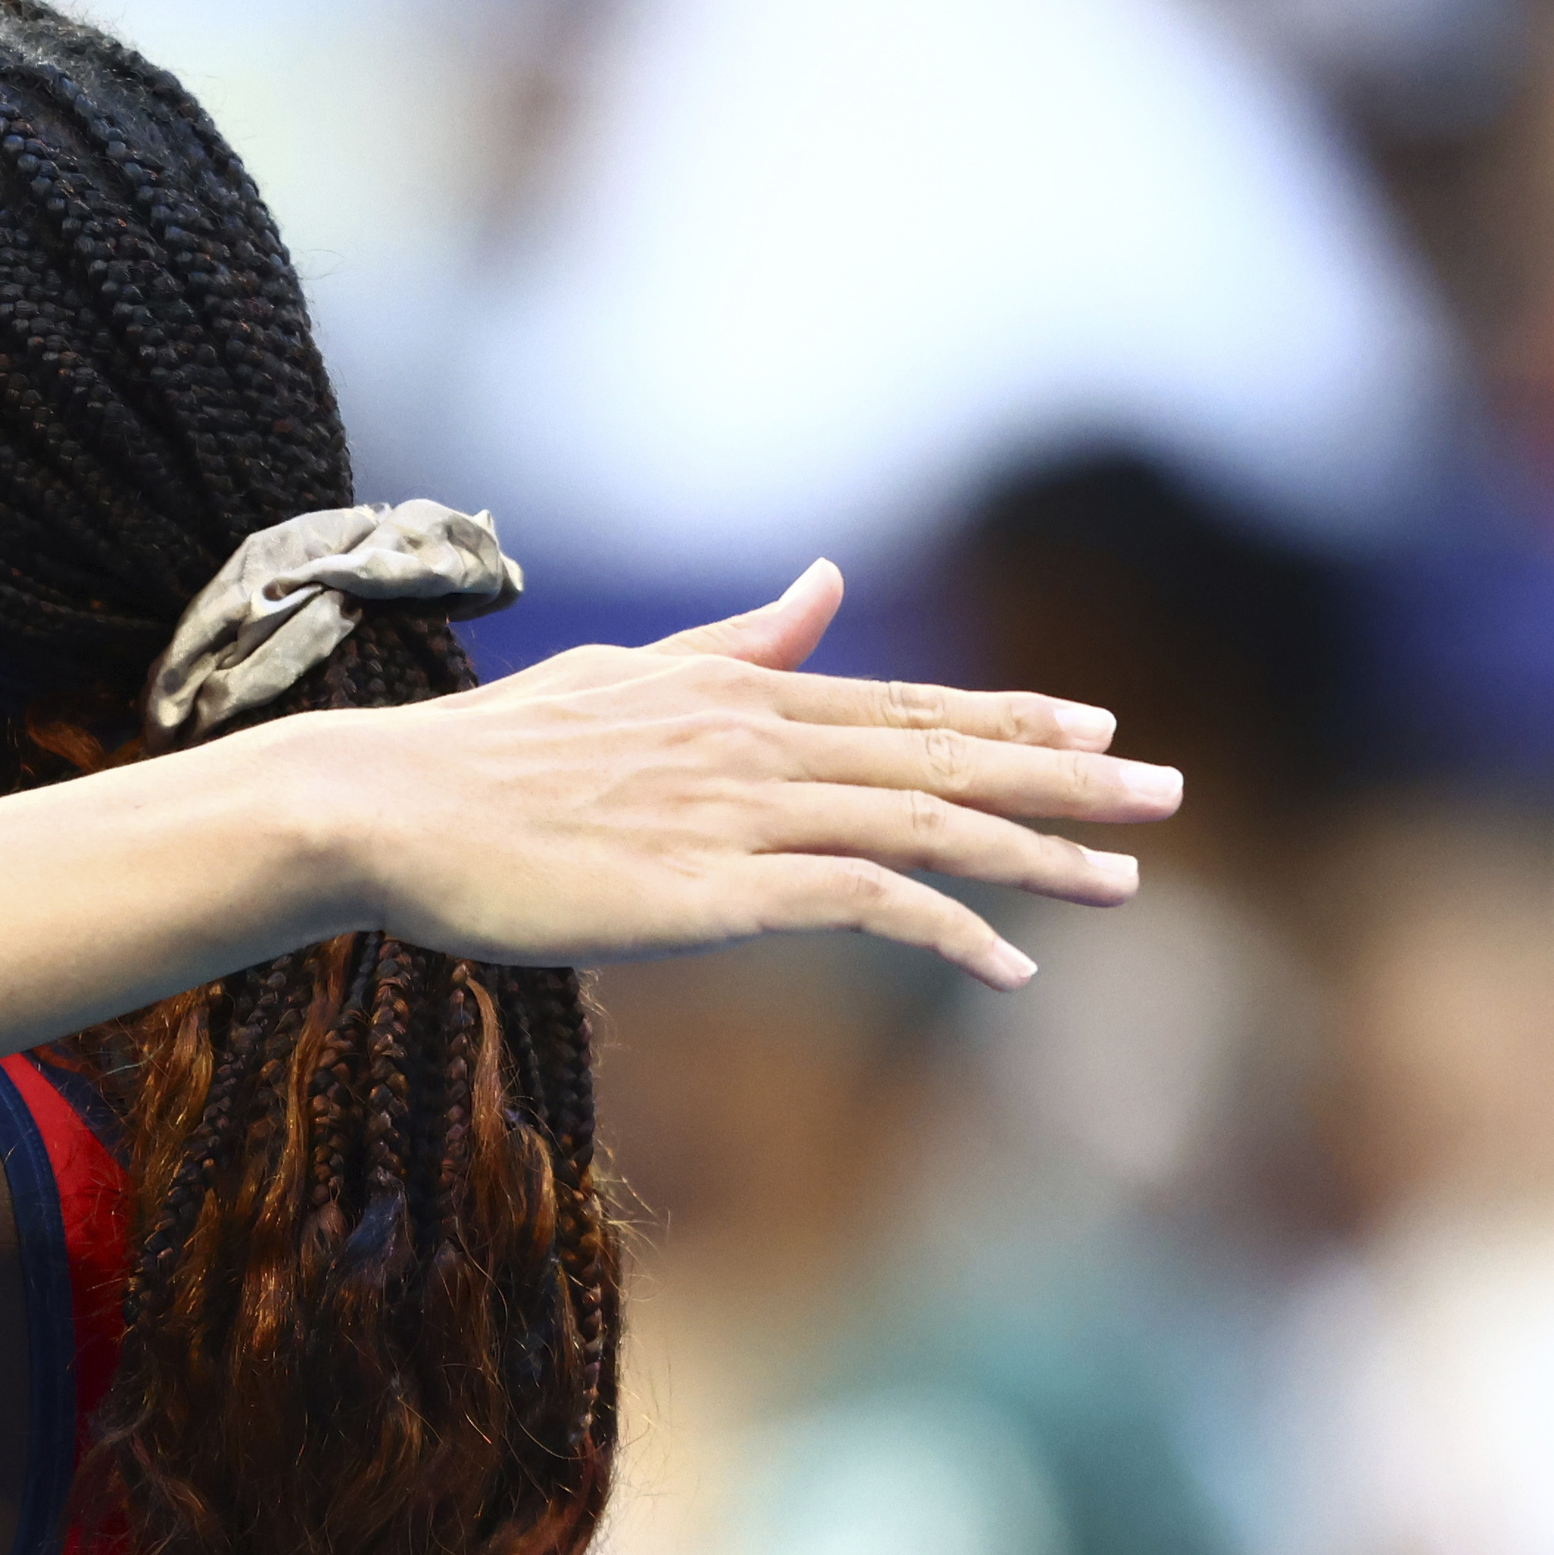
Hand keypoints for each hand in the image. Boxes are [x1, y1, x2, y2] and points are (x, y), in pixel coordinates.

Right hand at [324, 562, 1177, 986]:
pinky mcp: (714, 892)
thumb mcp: (624, 678)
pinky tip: (1010, 970)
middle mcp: (757, 740)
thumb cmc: (485, 759)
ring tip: (1126, 883)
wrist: (384, 810)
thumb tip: (820, 585)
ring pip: (924, 823)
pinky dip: (948, 930)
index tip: (1097, 731)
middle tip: (1168, 794)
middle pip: (940, 755)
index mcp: (735, 693)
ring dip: (1035, 856)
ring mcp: (740, 813)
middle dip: (1066, 778)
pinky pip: (863, 904)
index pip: (901, 704)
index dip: (1008, 720)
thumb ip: (738, 641)